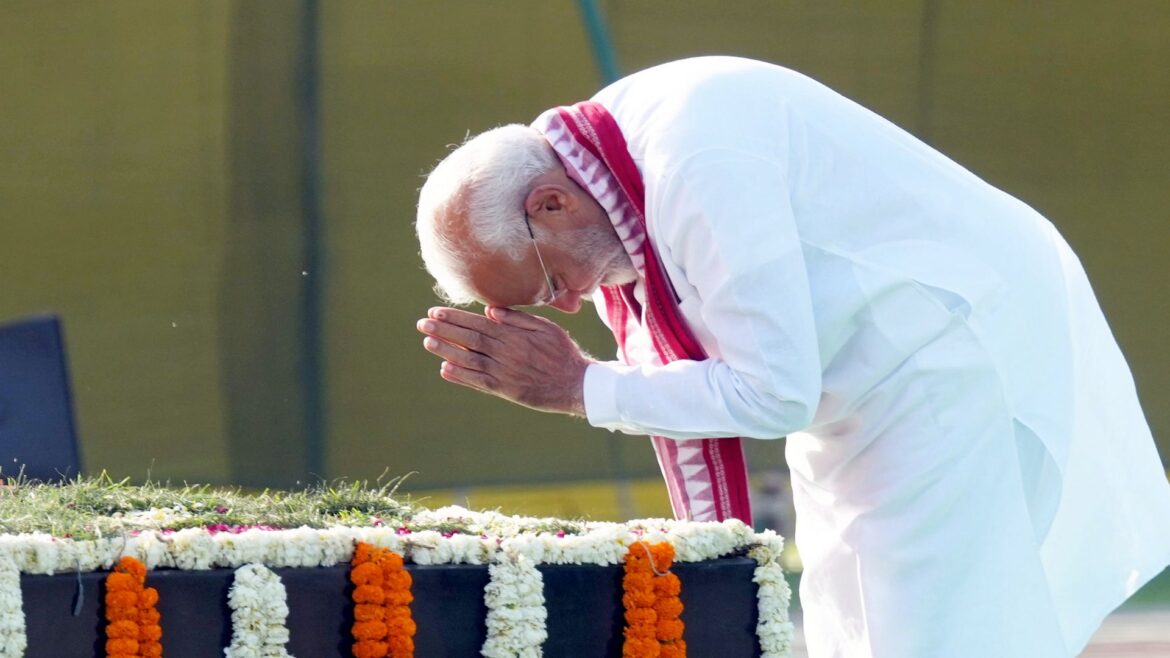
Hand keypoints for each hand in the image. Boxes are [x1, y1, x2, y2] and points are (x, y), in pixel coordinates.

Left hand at [416, 306, 593, 415]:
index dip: (455, 318)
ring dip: (446, 350)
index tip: (436, 312)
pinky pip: (478, 382)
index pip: (478, 323)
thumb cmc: (561, 352)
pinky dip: (461, 376)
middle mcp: (506, 352)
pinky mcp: (505, 390)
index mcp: (514, 335)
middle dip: (444, 330)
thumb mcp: (546, 327)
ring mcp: (504, 372)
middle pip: (469, 339)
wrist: (575, 383)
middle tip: (423, 323)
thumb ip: (518, 318)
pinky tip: (445, 369)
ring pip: (469, 359)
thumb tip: (491, 310)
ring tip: (428, 342)